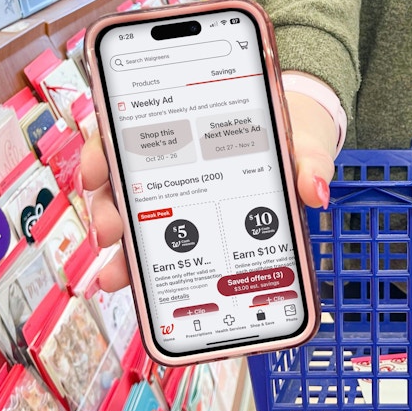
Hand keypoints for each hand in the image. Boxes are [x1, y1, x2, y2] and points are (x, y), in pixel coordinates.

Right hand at [79, 88, 337, 291]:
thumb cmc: (293, 137)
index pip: (129, 131)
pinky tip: (139, 283)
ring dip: (120, 245)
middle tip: (110, 232)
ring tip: (118, 274)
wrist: (304, 148)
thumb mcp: (304, 144)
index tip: (96, 173)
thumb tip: (315, 190)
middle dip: (108, 208)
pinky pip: (158, 241)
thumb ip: (310, 163)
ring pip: (132, 215)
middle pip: (121, 179)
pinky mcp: (191, 222)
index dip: (103, 151)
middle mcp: (173, 159)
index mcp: (191, 127)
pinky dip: (143, 262)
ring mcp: (179, 192)